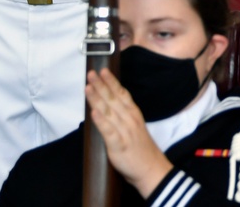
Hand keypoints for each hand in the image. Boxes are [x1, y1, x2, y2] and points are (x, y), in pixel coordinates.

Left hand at [86, 68, 174, 197]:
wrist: (151, 169)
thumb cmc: (141, 149)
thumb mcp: (134, 128)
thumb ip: (122, 118)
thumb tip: (105, 108)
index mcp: (133, 114)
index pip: (122, 94)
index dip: (112, 82)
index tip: (103, 71)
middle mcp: (129, 119)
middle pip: (113, 99)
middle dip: (101, 85)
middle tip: (91, 73)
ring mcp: (124, 131)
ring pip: (109, 112)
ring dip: (98, 98)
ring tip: (88, 88)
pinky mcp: (119, 145)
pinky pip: (109, 131)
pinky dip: (101, 121)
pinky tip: (94, 113)